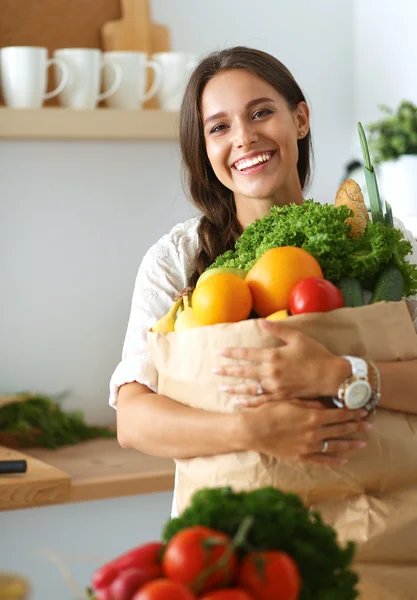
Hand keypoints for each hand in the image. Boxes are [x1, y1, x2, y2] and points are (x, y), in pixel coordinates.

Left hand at [214, 319, 349, 406]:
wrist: (331, 377)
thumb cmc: (316, 355)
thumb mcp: (298, 337)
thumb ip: (278, 329)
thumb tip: (260, 322)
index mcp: (273, 355)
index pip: (246, 354)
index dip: (232, 353)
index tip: (219, 352)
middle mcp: (271, 372)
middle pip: (243, 372)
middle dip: (227, 370)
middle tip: (213, 370)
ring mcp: (275, 387)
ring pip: (249, 388)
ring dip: (233, 388)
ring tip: (221, 387)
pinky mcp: (281, 398)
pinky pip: (261, 401)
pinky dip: (248, 402)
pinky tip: (238, 402)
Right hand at [241, 400, 371, 465]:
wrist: (253, 430)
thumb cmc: (270, 411)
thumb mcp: (290, 400)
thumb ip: (310, 403)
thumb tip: (326, 405)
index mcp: (313, 416)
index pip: (339, 415)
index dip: (353, 413)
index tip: (364, 412)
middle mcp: (314, 433)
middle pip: (341, 429)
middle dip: (356, 427)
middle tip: (369, 426)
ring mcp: (309, 446)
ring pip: (335, 446)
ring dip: (350, 444)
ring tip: (362, 443)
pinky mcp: (301, 457)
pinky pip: (322, 460)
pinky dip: (334, 460)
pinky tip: (344, 459)